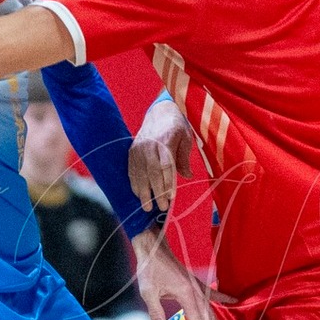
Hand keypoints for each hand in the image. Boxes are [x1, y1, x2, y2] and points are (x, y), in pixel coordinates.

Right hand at [128, 96, 194, 213]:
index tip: (171, 197)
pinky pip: (132, 171)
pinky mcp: (131, 152)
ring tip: (148, 208)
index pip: (166, 165)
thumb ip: (184, 158)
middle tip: (162, 207)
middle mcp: (149, 145)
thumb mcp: (186, 138)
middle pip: (152, 172)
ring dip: (143, 192)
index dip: (168, 182)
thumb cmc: (177, 127)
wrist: (160, 112)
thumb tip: (188, 176)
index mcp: (165, 140)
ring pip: (140, 174)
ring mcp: (138, 148)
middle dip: (157, 192)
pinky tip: (138, 195)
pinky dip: (135, 184)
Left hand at [131, 227, 225, 319]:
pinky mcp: (195, 282)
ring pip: (211, 308)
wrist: (153, 246)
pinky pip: (212, 292)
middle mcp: (195, 290)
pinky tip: (233, 301)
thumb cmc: (149, 267)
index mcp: (185, 293)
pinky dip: (223, 297)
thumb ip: (155, 311)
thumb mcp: (148, 290)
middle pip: (208, 317)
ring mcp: (197, 285)